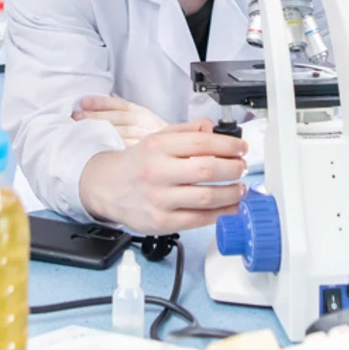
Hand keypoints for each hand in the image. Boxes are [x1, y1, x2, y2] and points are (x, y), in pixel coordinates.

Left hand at [74, 95, 168, 144]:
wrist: (181, 150)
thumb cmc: (158, 135)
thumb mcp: (144, 116)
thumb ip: (126, 107)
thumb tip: (109, 94)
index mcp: (141, 112)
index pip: (118, 103)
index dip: (99, 101)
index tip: (82, 101)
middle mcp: (142, 122)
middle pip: (115, 117)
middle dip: (94, 116)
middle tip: (76, 116)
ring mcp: (143, 137)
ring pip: (119, 132)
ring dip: (99, 131)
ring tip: (81, 130)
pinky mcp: (143, 153)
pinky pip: (125, 149)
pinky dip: (111, 147)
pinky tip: (97, 148)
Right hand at [79, 120, 246, 233]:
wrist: (106, 188)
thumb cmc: (137, 164)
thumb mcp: (157, 138)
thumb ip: (186, 131)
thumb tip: (213, 128)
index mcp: (158, 146)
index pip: (202, 142)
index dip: (228, 145)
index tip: (241, 148)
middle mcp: (158, 171)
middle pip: (207, 169)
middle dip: (234, 168)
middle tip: (242, 167)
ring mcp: (159, 199)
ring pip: (207, 197)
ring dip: (232, 193)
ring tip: (240, 188)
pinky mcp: (162, 221)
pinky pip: (199, 219)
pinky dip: (221, 213)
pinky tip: (229, 206)